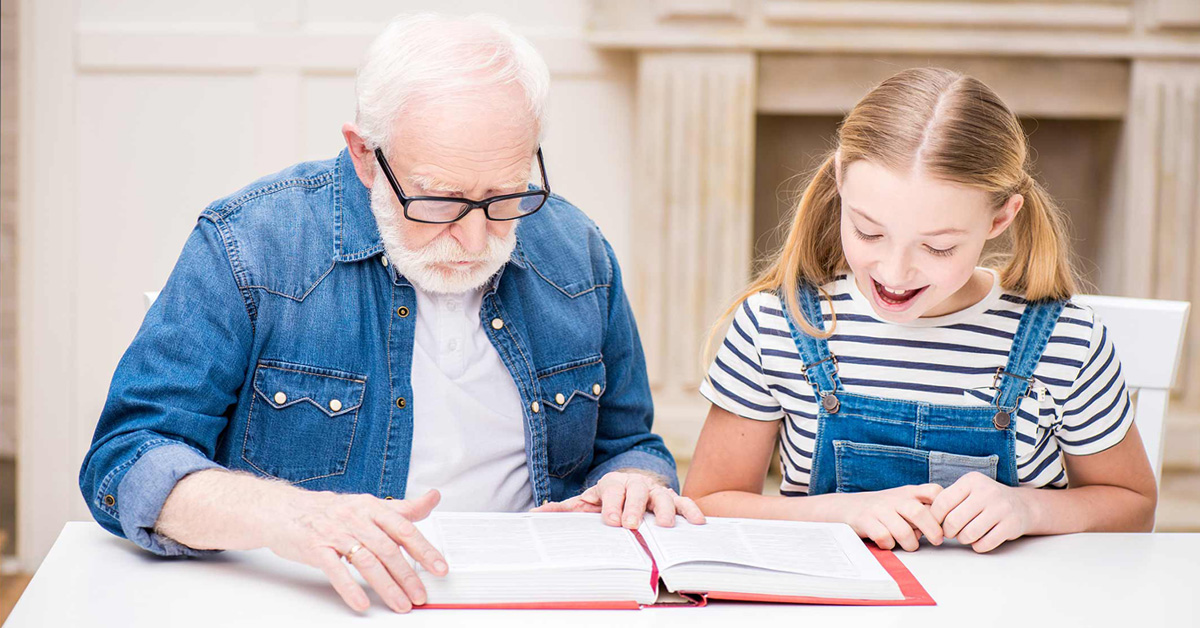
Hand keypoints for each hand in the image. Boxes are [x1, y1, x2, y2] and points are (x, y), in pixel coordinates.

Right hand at [266, 488, 447, 613]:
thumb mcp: (368, 505)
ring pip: (366, 561)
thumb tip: (433, 499)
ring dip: (386, 586)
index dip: (424, 549)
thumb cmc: (329, 511)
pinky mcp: (315, 548)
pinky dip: (350, 588)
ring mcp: (335, 533)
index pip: (404, 528)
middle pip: (387, 549)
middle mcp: (355, 518)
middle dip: (407, 575)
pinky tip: (362, 603)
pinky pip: (335, 570)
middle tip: (420, 595)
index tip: (439, 568)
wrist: (283, 510)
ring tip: (400, 604)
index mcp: (372, 507)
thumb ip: (402, 509)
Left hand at [533, 471, 705, 527]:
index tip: (611, 521)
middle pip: (636, 490)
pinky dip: (691, 510)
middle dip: (635, 507)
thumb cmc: (606, 502)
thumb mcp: (585, 504)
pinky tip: (697, 522)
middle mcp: (635, 484)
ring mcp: (655, 491)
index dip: (611, 505)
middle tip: (633, 525)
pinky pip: (684, 502)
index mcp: (612, 484)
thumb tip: (535, 515)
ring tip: (665, 525)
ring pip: (661, 496)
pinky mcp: (672, 500)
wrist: (630, 490)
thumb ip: (564, 510)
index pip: (611, 490)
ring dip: (664, 509)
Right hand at [832, 484, 944, 551]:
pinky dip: (889, 545)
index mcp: (907, 492)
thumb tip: (943, 528)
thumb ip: (921, 510)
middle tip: (937, 540)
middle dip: (932, 530)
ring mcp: (878, 509)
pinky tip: (888, 543)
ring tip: (910, 545)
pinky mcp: (865, 521)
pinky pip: (884, 538)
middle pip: (919, 512)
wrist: (845, 507)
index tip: (946, 521)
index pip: (933, 491)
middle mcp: (894, 499)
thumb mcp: (902, 502)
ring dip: (910, 544)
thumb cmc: (880, 509)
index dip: (944, 505)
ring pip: (903, 530)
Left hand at [931, 472, 1032, 552]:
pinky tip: (980, 540)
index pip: (942, 503)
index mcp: (971, 481)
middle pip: (953, 521)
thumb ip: (948, 500)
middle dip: (948, 532)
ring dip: (963, 540)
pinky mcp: (1011, 525)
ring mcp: (1001, 508)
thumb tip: (925, 517)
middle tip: (951, 533)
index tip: (938, 523)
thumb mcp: (968, 491)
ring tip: (966, 536)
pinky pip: (984, 544)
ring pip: (968, 534)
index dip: (935, 518)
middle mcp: (986, 492)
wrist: (1021, 506)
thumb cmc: (985, 500)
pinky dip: (978, 546)